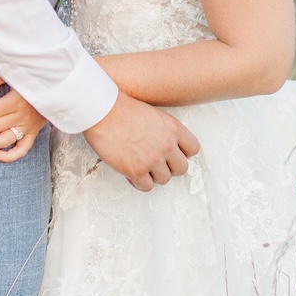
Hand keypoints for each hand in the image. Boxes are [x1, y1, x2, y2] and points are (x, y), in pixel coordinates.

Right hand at [83, 92, 199, 191]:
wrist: (102, 110)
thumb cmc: (122, 108)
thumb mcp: (153, 114)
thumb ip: (165, 130)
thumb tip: (168, 144)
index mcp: (173, 128)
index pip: (193, 149)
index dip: (182, 153)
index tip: (173, 154)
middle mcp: (167, 145)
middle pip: (181, 168)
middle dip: (169, 166)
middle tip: (156, 162)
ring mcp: (152, 159)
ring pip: (164, 179)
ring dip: (153, 175)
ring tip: (141, 166)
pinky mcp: (136, 170)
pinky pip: (146, 187)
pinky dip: (139, 182)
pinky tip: (131, 172)